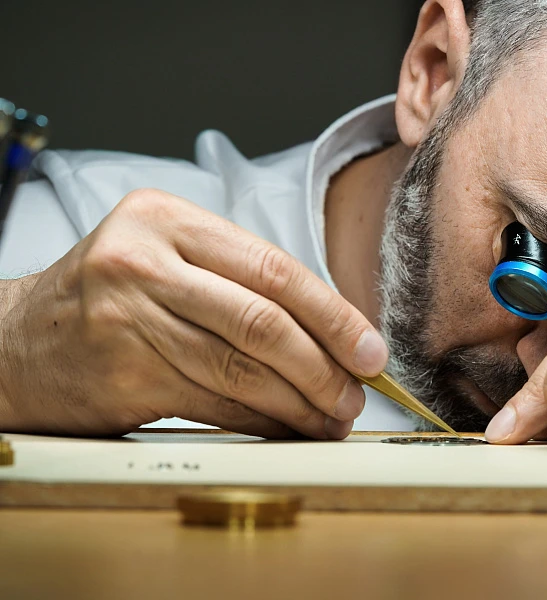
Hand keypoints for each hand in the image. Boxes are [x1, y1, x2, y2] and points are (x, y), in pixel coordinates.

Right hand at [0, 189, 388, 438]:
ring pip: (242, 368)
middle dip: (325, 365)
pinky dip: (261, 420)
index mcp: (168, 220)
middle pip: (263, 320)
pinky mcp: (121, 374)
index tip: (370, 349)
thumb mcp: (168, 261)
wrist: (16, 342)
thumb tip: (336, 334)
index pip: (274, 269)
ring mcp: (126, 318)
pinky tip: (288, 427)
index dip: (333, 315)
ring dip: (299, 402)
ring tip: (331, 417)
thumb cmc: (112, 299)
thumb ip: (241, 283)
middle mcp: (144, 262)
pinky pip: (213, 403)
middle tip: (356, 394)